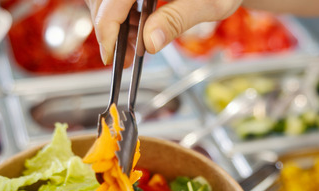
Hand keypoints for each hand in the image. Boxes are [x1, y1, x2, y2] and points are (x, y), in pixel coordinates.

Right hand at [85, 0, 242, 63]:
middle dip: (108, 28)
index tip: (111, 54)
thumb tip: (151, 42)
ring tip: (136, 46)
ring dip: (114, 22)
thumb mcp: (211, 3)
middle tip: (125, 57)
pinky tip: (139, 30)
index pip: (113, 0)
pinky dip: (123, 14)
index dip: (107, 28)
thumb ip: (178, 19)